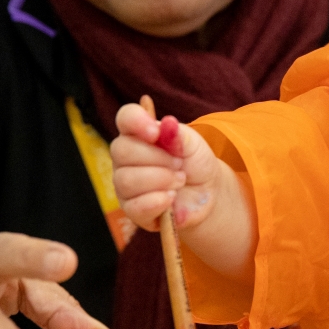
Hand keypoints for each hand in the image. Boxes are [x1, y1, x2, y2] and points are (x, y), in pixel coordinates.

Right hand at [111, 103, 224, 231]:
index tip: (155, 133)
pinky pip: (135, 206)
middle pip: (122, 151)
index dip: (136, 122)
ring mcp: (125, 185)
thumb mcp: (194, 145)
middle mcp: (125, 158)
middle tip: (179, 164)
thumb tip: (167, 125)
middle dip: (157, 158)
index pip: (126, 118)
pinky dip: (158, 201)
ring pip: (126, 180)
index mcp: (138, 134)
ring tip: (179, 180)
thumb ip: (179, 135)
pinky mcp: (132, 210)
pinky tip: (171, 197)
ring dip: (161, 180)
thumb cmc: (194, 164)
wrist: (206, 194)